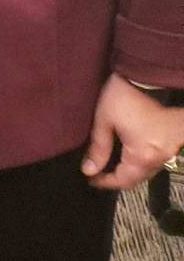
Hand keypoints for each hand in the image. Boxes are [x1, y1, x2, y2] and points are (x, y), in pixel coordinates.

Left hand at [81, 73, 183, 189]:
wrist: (150, 78)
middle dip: (116, 179)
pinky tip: (127, 156)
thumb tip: (88, 170)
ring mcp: (168, 152)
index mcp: (141, 156)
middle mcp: (158, 159)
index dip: (105, 182)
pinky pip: (154, 162)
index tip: (90, 179)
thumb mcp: (105, 120)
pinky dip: (140, 163)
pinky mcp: (172, 144)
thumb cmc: (125, 97)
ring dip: (129, 172)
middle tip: (97, 173)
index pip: (122, 181)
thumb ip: (97, 147)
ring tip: (109, 165)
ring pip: (147, 172)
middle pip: (136, 180)